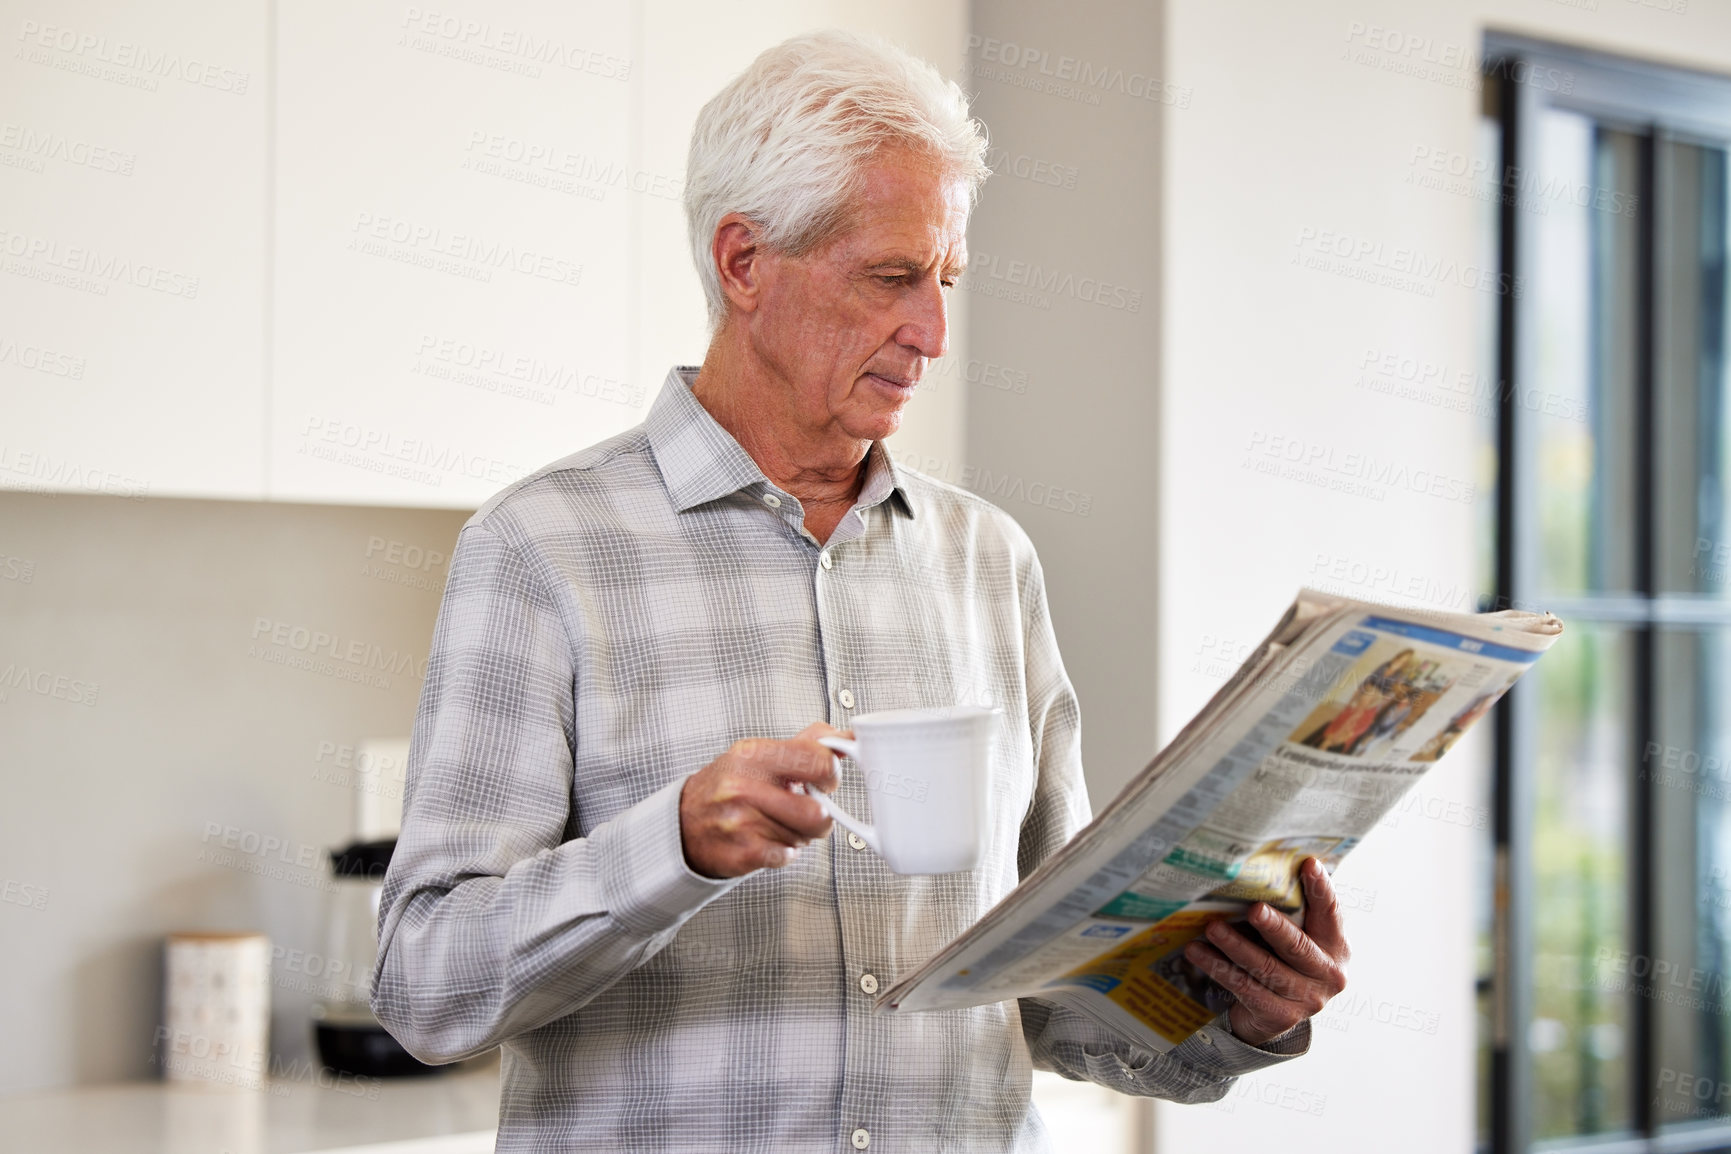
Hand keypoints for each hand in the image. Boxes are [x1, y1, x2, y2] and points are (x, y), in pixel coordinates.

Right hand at [678, 722, 841, 878]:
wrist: (683, 824)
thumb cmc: (729, 786)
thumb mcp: (760, 754)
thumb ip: (806, 744)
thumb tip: (848, 735)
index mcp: (753, 755)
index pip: (819, 760)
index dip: (831, 773)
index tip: (824, 778)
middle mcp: (744, 787)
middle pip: (818, 811)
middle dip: (820, 813)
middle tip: (806, 806)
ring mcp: (742, 822)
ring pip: (806, 836)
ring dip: (800, 834)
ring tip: (779, 822)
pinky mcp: (742, 853)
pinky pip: (788, 856)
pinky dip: (785, 851)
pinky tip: (768, 839)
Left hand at [1182, 857, 1349, 1045]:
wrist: (1275, 1014)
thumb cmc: (1283, 960)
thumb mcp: (1296, 935)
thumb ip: (1292, 909)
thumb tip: (1262, 865)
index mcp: (1336, 946)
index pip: (1331, 913)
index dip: (1321, 888)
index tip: (1309, 864)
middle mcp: (1328, 975)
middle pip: (1297, 946)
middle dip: (1274, 926)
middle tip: (1254, 909)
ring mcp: (1306, 999)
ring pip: (1266, 968)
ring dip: (1236, 946)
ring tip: (1212, 928)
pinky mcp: (1279, 1016)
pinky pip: (1244, 987)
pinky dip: (1218, 967)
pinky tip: (1197, 952)